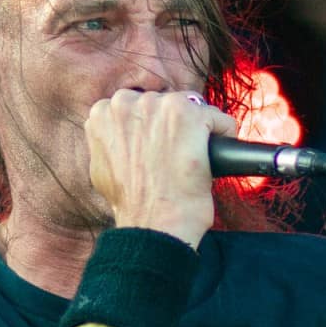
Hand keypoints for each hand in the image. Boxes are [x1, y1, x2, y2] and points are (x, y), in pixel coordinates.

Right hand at [85, 91, 236, 248]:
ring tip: (192, 160)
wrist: (153, 225)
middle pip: (165, 104)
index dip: (153, 130)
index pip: (138, 108)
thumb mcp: (102, 167)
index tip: (160, 149)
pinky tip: (213, 160)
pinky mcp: (190, 114)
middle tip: (176, 158)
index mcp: (103, 112)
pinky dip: (223, 138)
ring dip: (197, 131)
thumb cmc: (132, 204)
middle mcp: (128, 101)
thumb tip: (121, 138)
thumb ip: (110, 142)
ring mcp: (159, 106)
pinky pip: (219, 120)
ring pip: (192, 109)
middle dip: (174, 128)